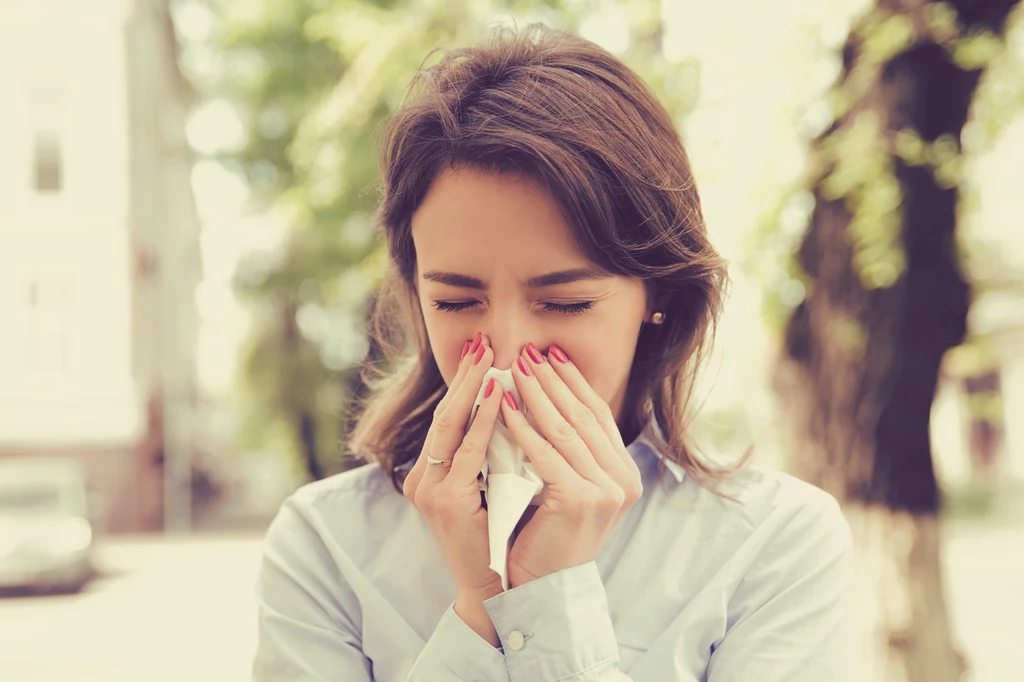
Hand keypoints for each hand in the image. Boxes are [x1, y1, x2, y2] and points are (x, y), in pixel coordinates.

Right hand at [403, 332, 504, 600]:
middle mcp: (424, 478)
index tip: (481, 353)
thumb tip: (516, 414)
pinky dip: (483, 422)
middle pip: (444, 414)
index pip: (449, 418)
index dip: (464, 384)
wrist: (492, 591)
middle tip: (482, 342)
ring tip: (488, 357)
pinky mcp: (444, 501)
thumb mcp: (490, 490)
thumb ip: (493, 456)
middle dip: (464, 376)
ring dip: (470, 389)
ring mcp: (430, 489)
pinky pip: (467, 452)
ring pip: (450, 426)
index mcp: (432, 475)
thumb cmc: (499, 540)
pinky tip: (498, 397)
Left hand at [501, 342, 643, 588]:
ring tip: (514, 369)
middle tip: (529, 352)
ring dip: (536, 394)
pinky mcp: (580, 500)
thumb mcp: (566, 486)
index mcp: (623, 473)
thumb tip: (549, 395)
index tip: (550, 354)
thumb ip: (569, 449)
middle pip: (583, 415)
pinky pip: (545, 454)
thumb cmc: (545, 536)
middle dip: (553, 380)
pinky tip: (502, 407)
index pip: (597, 415)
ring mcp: (606, 491)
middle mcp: (622, 480)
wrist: (541, 588)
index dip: (573, 382)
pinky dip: (522, 428)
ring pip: (565, 429)